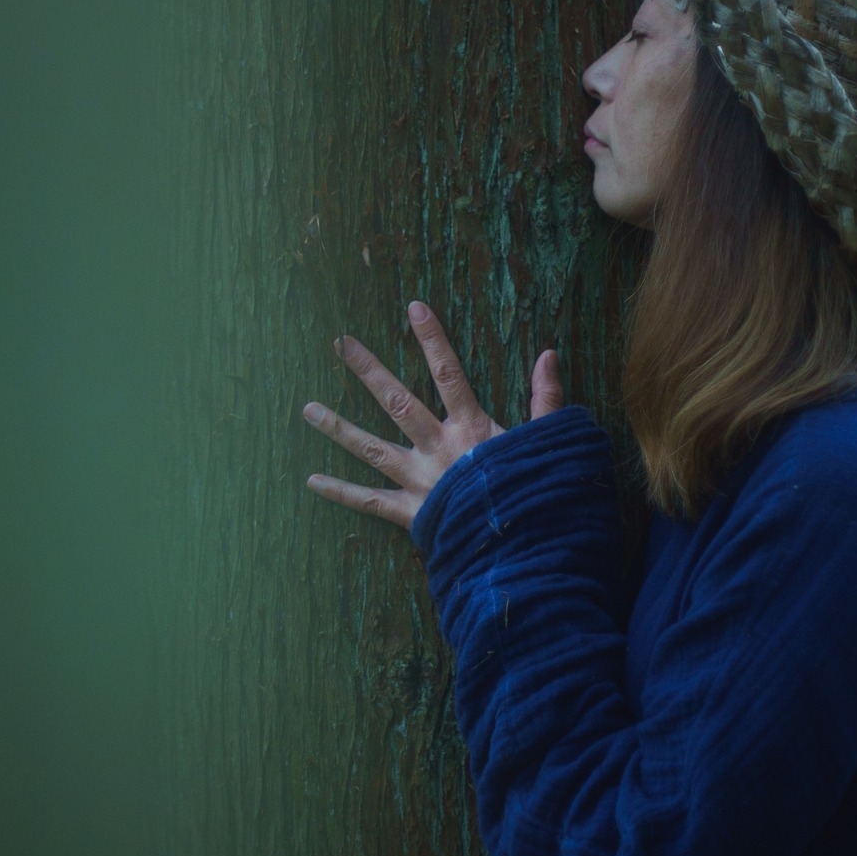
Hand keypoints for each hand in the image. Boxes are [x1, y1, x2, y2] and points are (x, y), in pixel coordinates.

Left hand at [301, 299, 563, 530]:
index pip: (449, 373)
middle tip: (340, 343)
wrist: (523, 548)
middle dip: (368, 370)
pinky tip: (312, 481)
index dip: (433, 339)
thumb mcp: (547, 442)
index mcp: (471, 428)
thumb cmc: (537, 492)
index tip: (414, 307)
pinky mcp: (411, 513)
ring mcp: (420, 480)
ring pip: (371, 448)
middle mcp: (438, 449)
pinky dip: (341, 492)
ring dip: (338, 427)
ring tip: (307, 408)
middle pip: (397, 401)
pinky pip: (369, 501)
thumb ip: (545, 398)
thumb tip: (549, 355)